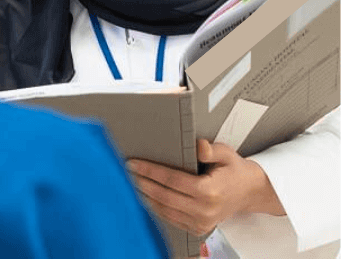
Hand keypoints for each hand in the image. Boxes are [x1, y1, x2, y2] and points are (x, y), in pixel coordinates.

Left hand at [126, 139, 284, 236]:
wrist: (250, 192)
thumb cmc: (235, 171)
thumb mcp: (226, 154)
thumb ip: (211, 150)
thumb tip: (198, 146)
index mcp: (210, 191)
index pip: (172, 180)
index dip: (150, 171)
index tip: (132, 163)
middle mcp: (205, 210)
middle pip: (164, 196)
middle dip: (141, 183)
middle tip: (124, 172)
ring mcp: (202, 222)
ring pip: (164, 210)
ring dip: (144, 196)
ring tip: (129, 182)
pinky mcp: (198, 228)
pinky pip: (170, 218)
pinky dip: (155, 207)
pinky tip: (144, 196)